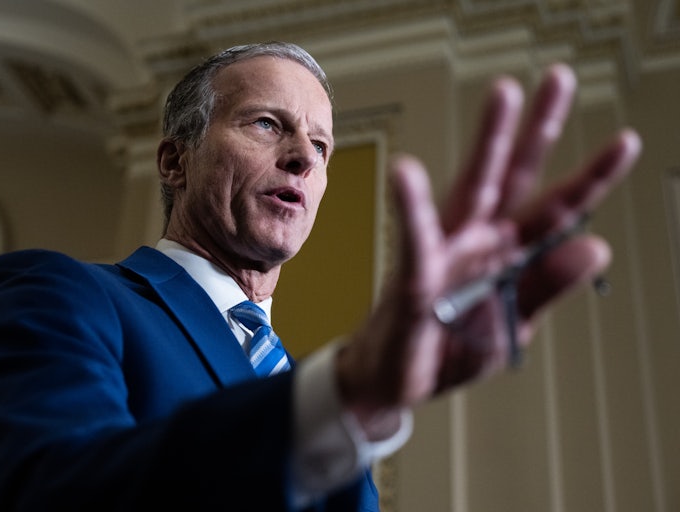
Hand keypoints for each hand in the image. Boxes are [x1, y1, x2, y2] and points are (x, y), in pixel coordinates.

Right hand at [336, 64, 640, 428]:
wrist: (393, 379)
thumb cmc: (448, 351)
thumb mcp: (513, 327)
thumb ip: (547, 286)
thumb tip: (595, 248)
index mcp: (511, 256)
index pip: (559, 212)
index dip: (592, 177)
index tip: (625, 142)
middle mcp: (481, 241)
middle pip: (516, 178)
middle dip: (538, 130)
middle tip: (558, 80)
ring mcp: (446, 251)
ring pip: (471, 188)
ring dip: (488, 142)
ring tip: (503, 95)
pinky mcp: (413, 274)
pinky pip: (416, 239)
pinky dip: (412, 208)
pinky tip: (406, 174)